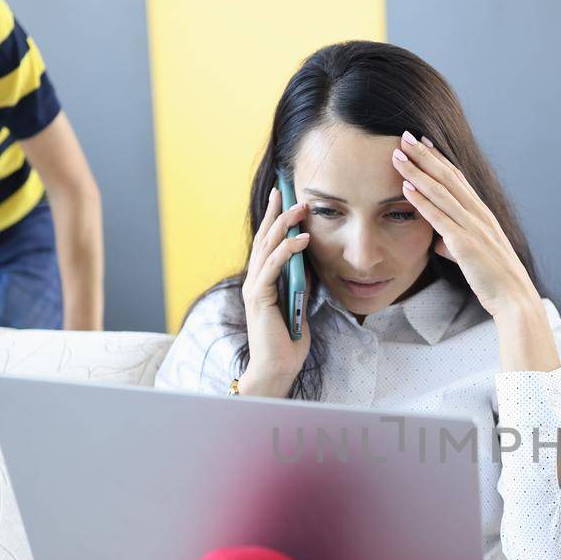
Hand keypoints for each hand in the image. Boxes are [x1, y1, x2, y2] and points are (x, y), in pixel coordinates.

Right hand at [241, 187, 312, 394]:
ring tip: (300, 208)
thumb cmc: (288, 340)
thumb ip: (299, 281)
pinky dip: (288, 250)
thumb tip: (306, 259)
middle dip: (277, 213)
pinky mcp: (259, 297)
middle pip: (264, 238)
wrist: (278, 367)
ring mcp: (254, 287)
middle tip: (289, 192)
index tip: (282, 196)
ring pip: (267, 247)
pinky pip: (273, 266)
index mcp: (261, 280)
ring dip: (284, 225)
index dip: (273, 218)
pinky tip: (303, 239)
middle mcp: (254, 280)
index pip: (266, 242)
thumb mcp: (298, 303)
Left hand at [391, 131, 539, 320]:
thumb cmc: (494, 280)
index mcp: (483, 215)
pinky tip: (406, 188)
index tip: (423, 142)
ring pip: (441, 192)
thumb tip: (439, 243)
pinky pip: (440, 217)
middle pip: (448, 177)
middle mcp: (479, 215)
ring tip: (398, 156)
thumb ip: (455, 244)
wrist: (514, 299)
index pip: (458, 179)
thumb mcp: (473, 257)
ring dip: (418, 172)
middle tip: (405, 136)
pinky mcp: (465, 244)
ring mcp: (473, 228)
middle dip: (425, 155)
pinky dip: (422, 201)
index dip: (439, 158)